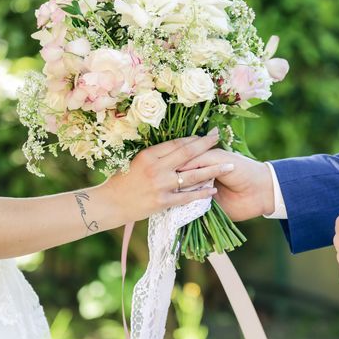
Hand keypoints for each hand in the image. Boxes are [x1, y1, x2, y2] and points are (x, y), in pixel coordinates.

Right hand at [102, 129, 234, 224]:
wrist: (110, 204)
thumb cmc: (122, 181)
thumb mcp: (137, 162)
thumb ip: (157, 156)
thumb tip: (179, 148)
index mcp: (149, 154)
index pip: (177, 143)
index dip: (194, 138)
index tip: (207, 134)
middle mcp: (156, 168)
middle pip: (188, 153)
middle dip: (206, 144)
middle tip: (220, 137)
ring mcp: (160, 185)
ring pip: (192, 175)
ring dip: (213, 170)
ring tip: (228, 166)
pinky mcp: (163, 202)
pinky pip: (187, 196)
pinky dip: (201, 193)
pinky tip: (213, 190)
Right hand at [179, 149, 274, 220]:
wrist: (260, 192)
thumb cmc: (242, 170)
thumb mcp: (219, 158)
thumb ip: (198, 159)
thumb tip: (176, 166)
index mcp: (203, 161)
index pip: (183, 160)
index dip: (175, 162)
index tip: (165, 165)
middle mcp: (199, 176)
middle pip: (180, 177)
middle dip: (176, 179)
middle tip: (171, 180)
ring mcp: (201, 191)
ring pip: (183, 192)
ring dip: (180, 192)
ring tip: (177, 190)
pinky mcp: (205, 206)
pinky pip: (191, 206)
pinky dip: (187, 204)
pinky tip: (182, 202)